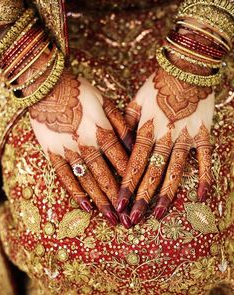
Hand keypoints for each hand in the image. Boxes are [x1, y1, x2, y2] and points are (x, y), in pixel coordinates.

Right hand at [18, 53, 132, 227]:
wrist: (47, 87)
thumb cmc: (79, 92)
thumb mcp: (105, 102)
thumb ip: (120, 123)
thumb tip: (134, 143)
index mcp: (102, 132)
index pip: (121, 161)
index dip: (131, 180)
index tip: (140, 196)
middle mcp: (87, 146)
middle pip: (106, 177)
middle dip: (118, 199)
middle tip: (129, 219)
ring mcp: (69, 152)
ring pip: (88, 182)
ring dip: (101, 202)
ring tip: (111, 219)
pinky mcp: (53, 154)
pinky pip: (65, 178)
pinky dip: (75, 193)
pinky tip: (86, 207)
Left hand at [117, 56, 213, 224]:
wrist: (186, 68)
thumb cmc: (158, 84)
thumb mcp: (136, 101)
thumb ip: (127, 123)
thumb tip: (122, 144)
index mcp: (147, 129)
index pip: (134, 164)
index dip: (126, 185)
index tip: (118, 204)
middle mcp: (165, 138)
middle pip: (152, 173)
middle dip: (141, 198)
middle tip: (133, 219)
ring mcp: (186, 138)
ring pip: (175, 172)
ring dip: (166, 195)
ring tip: (158, 215)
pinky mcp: (203, 135)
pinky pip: (205, 160)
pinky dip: (204, 178)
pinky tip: (201, 197)